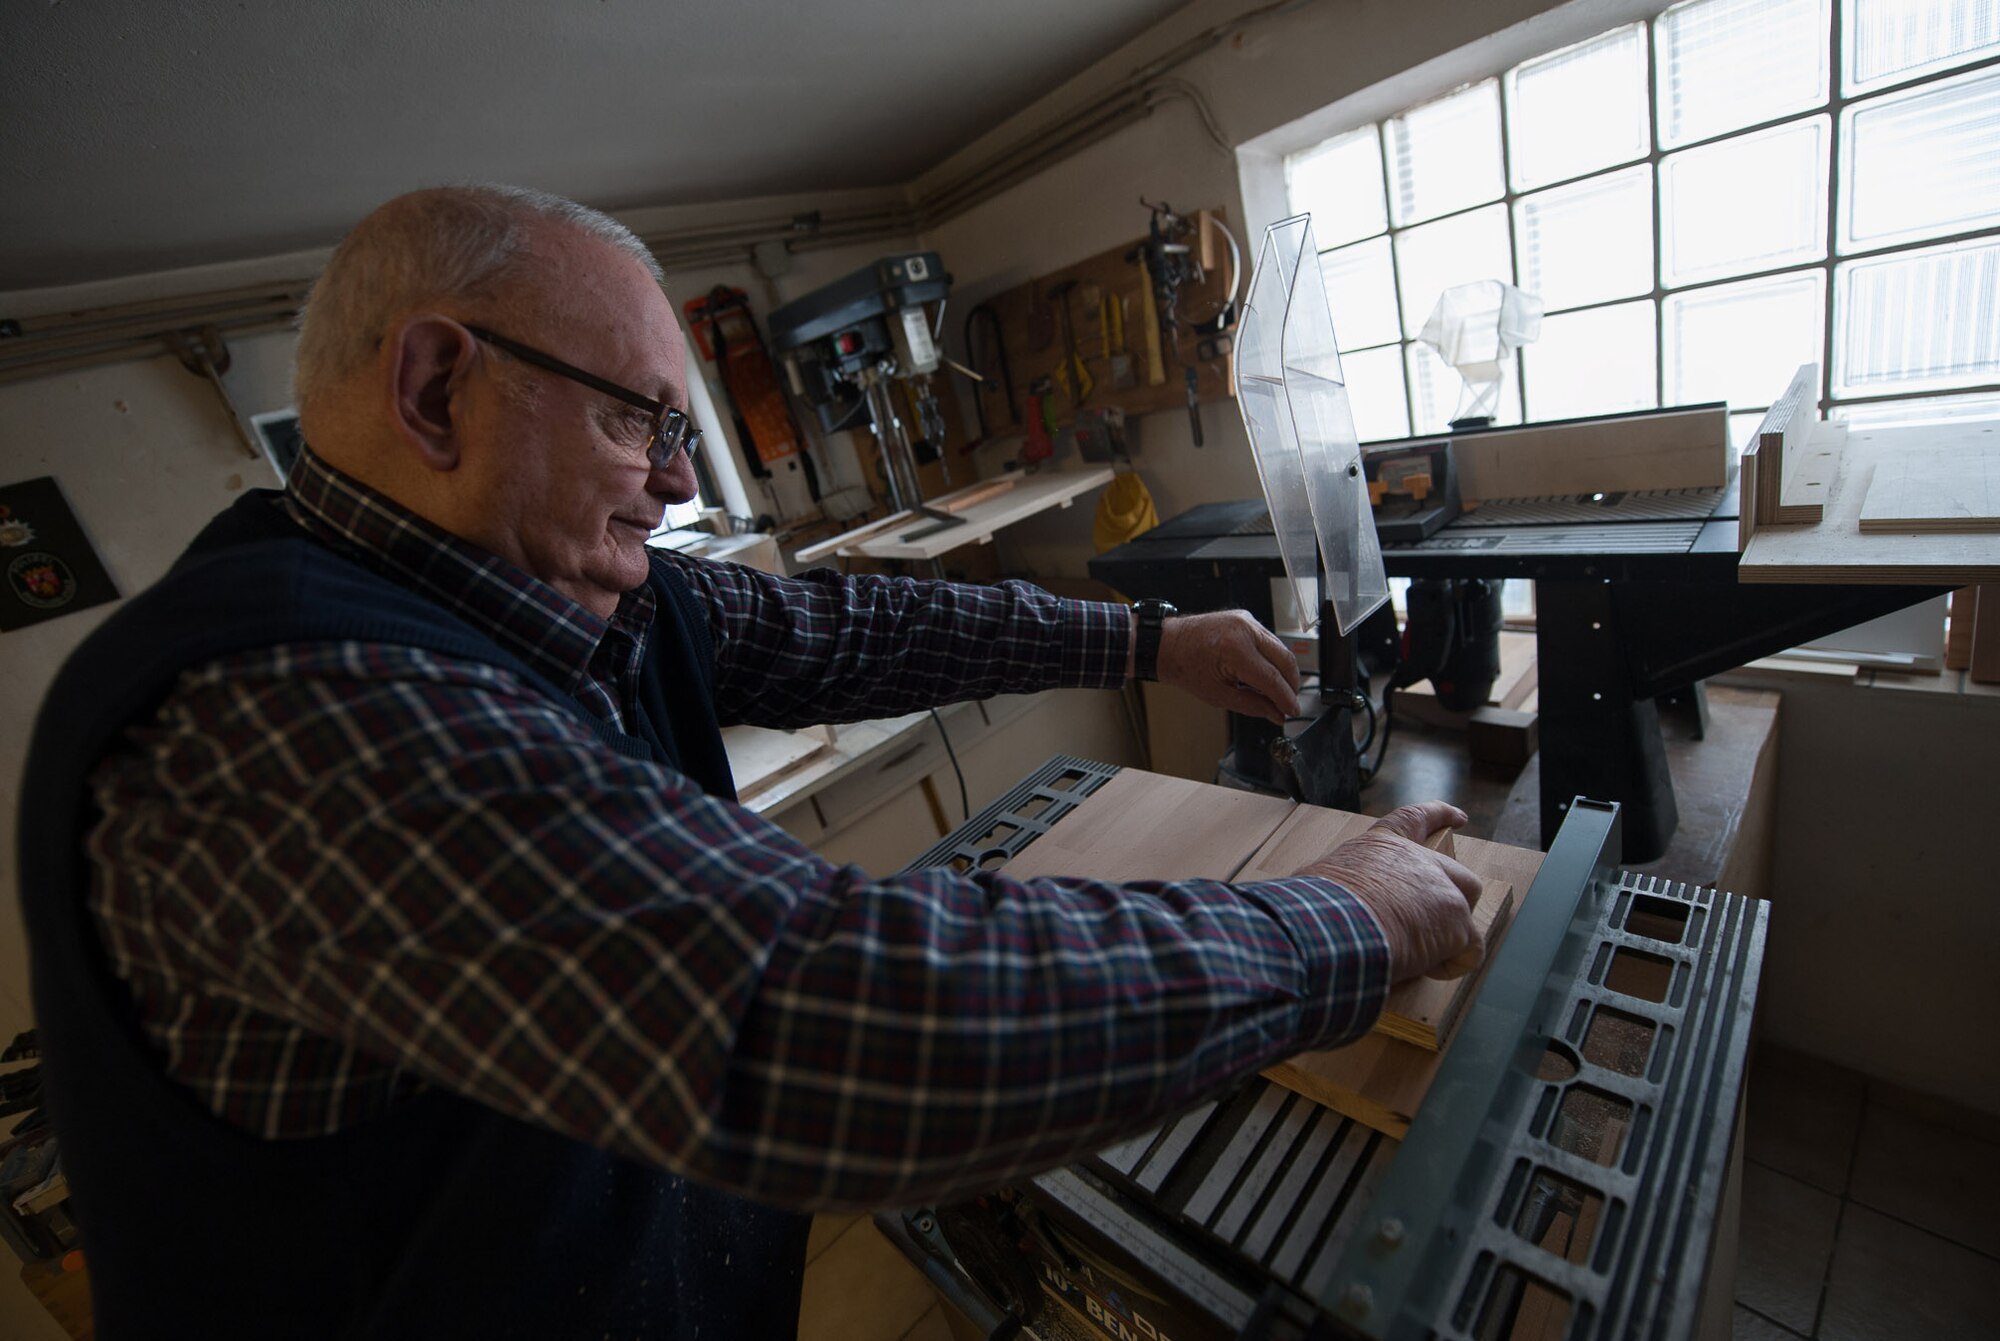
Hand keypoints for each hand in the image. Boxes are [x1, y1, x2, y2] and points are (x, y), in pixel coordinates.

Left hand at [1150, 610, 1300, 724]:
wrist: (1169, 643)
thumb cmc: (1186, 668)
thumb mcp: (1218, 695)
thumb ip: (1252, 705)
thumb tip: (1277, 714)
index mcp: (1235, 650)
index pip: (1272, 678)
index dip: (1286, 698)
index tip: (1293, 711)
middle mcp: (1245, 630)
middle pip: (1285, 660)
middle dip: (1291, 684)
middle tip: (1288, 704)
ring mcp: (1247, 620)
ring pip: (1281, 649)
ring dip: (1283, 672)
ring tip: (1276, 692)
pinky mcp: (1247, 618)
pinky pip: (1269, 641)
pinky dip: (1273, 659)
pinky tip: (1266, 675)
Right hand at [1294, 801, 1483, 982]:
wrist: (1333, 925)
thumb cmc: (1315, 906)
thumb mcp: (1320, 881)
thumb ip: (1338, 885)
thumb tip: (1319, 903)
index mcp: (1382, 846)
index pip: (1416, 818)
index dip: (1440, 815)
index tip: (1459, 816)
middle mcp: (1420, 863)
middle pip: (1460, 877)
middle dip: (1457, 900)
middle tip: (1446, 920)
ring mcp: (1444, 893)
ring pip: (1464, 919)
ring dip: (1445, 939)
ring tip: (1414, 956)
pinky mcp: (1456, 925)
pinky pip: (1467, 952)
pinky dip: (1449, 965)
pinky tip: (1422, 969)